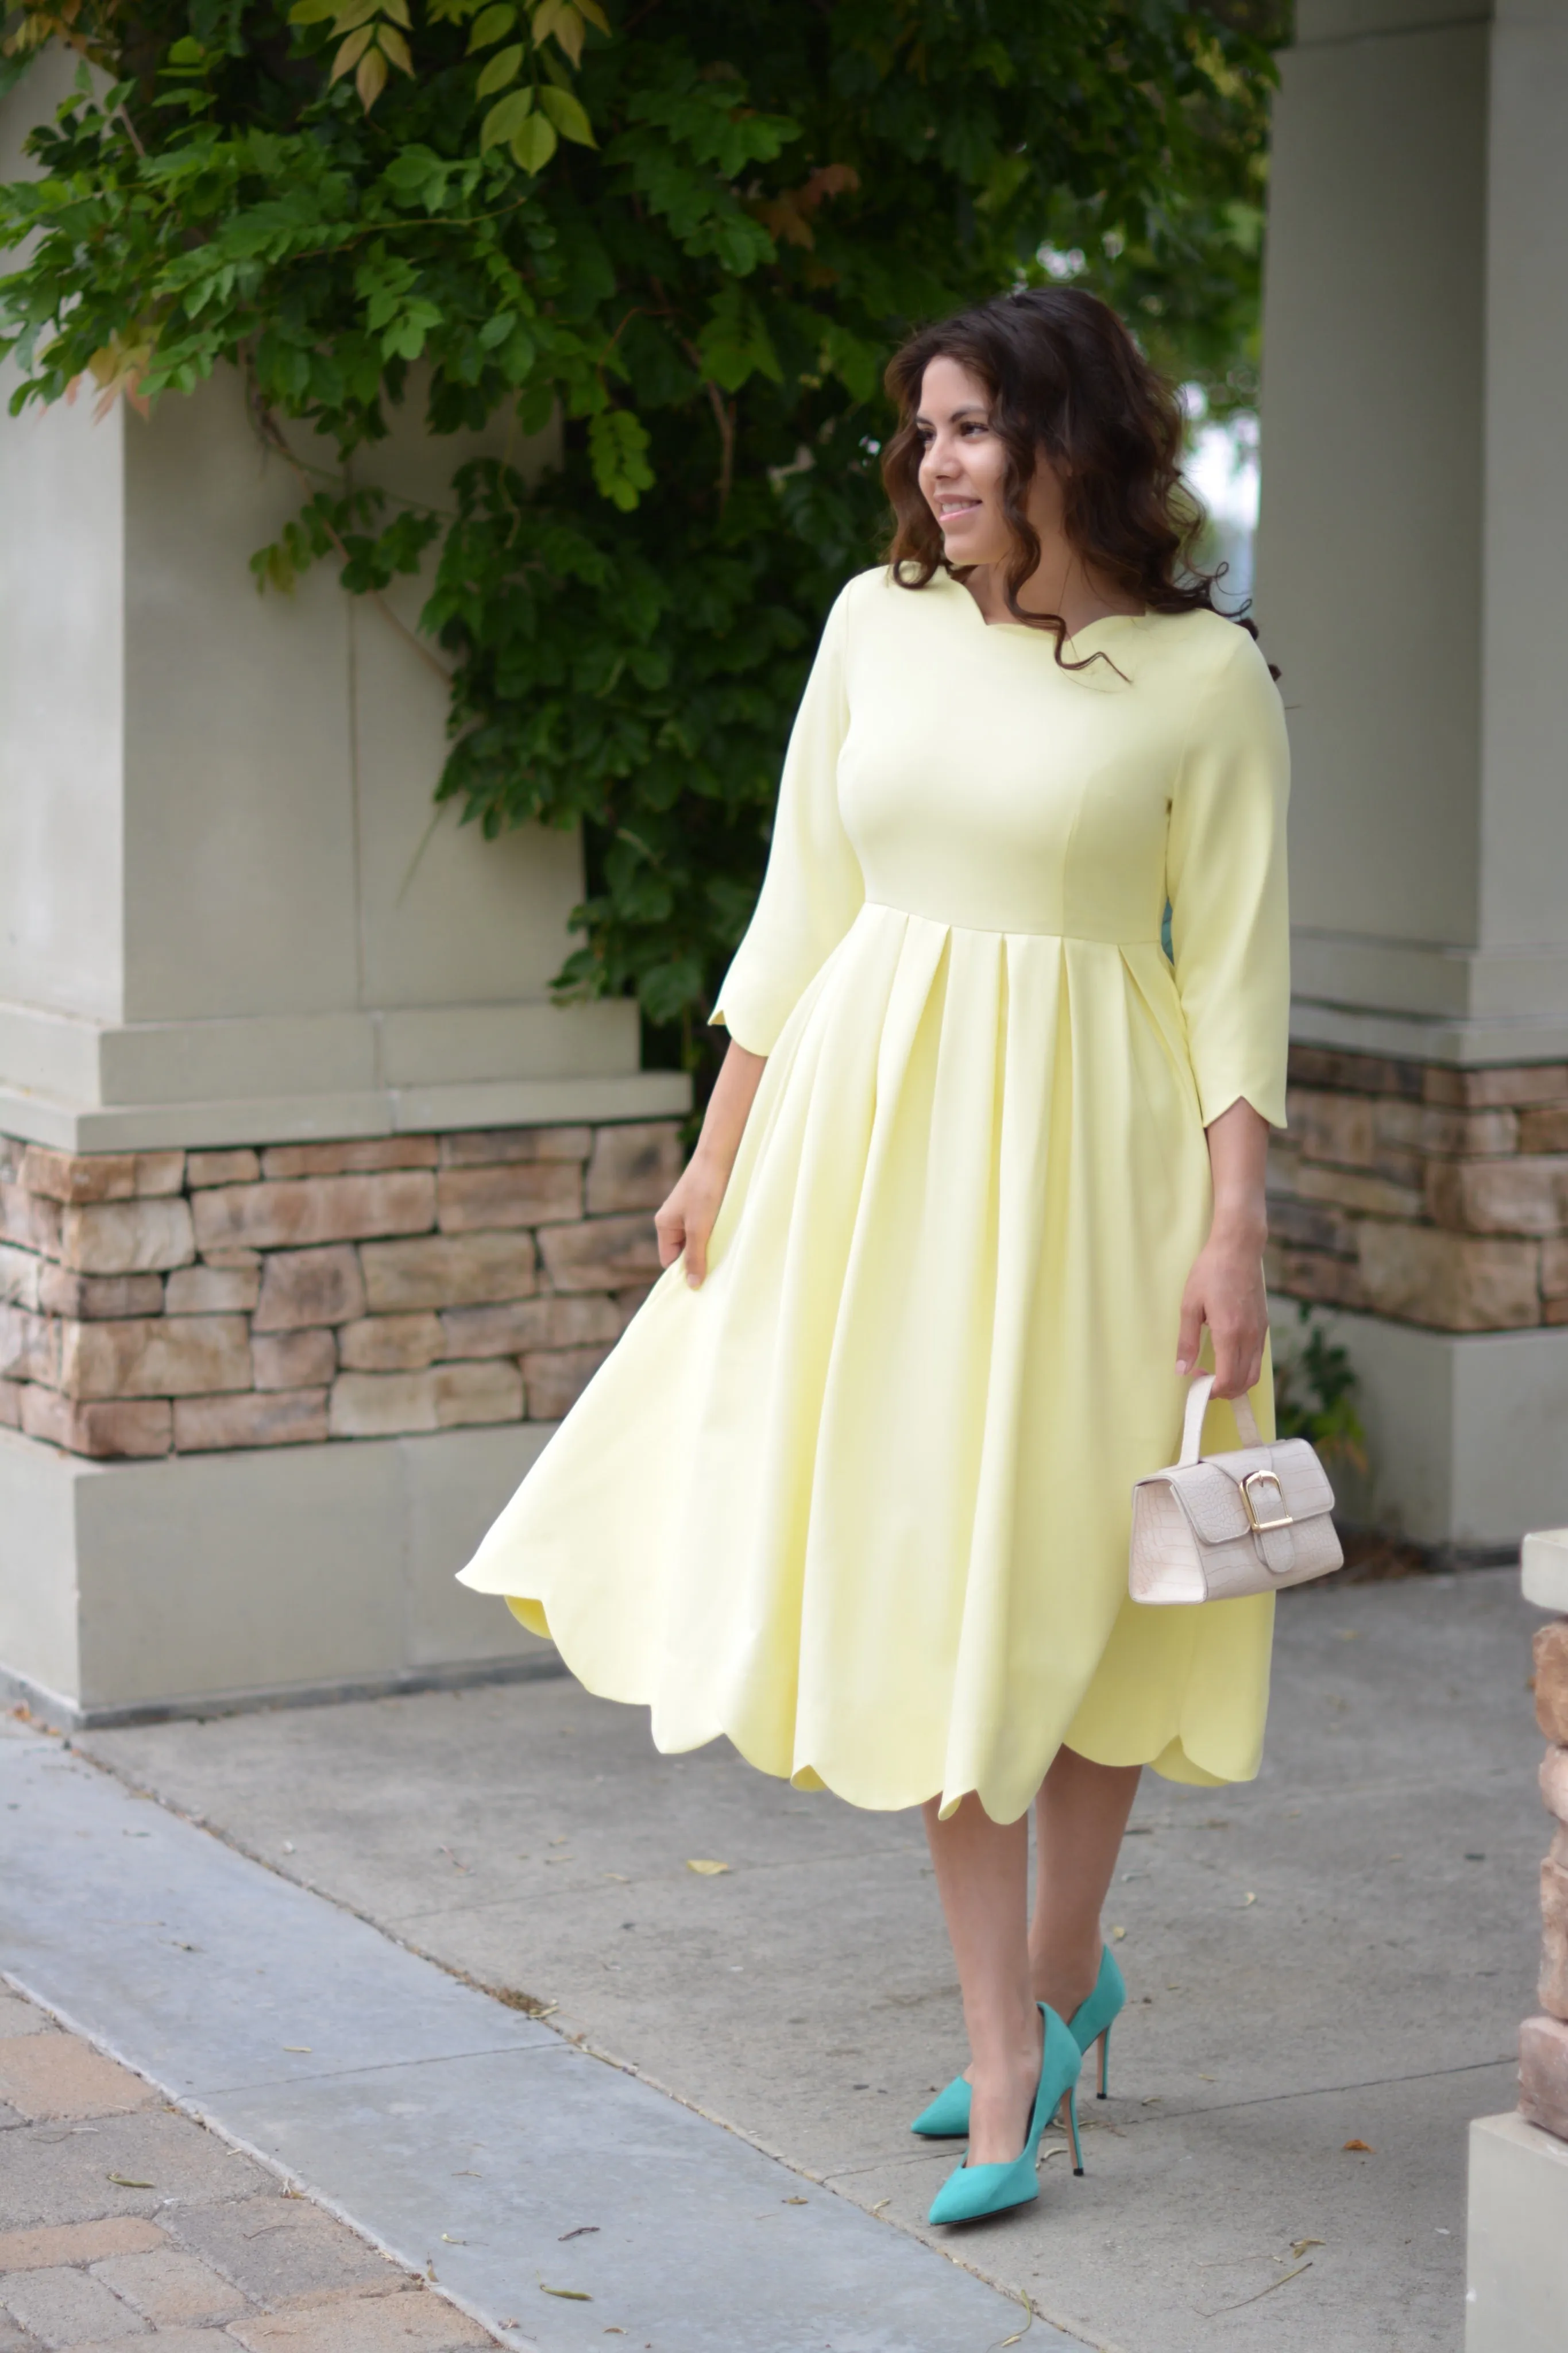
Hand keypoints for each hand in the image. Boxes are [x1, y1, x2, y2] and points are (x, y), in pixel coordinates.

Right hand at [654, 1152, 731, 1288]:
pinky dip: (717, 1235)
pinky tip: (729, 1237)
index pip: (668, 1260)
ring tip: (725, 1251)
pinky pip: (708, 1230)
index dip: (682, 1272)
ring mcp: (689, 1214)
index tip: (702, 1282)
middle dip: (699, 1260)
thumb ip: (695, 1256)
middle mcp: (674, 1220)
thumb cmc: (705, 1189)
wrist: (720, 1156)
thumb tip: (692, 1285)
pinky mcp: (705, 1208)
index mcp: (664, 1225)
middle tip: (717, 1269)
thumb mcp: (699, 1228)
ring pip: (698, 1241)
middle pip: (683, 1252)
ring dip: (711, 1247)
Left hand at [1175, 1226, 1267, 1398]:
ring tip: (1214, 1374)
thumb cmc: (1210, 1272)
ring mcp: (1260, 1332)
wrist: (1238, 1249)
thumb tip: (1182, 1371)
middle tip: (1203, 1383)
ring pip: (1254, 1374)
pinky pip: (1257, 1359)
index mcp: (1230, 1333)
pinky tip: (1226, 1358)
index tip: (1196, 1383)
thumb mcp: (1189, 1305)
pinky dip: (1244, 1369)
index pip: (1228, 1380)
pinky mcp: (1264, 1326)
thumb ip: (1186, 1341)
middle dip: (1224, 1392)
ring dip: (1236, 1383)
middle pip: (1244, 1383)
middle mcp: (1250, 1336)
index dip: (1211, 1391)